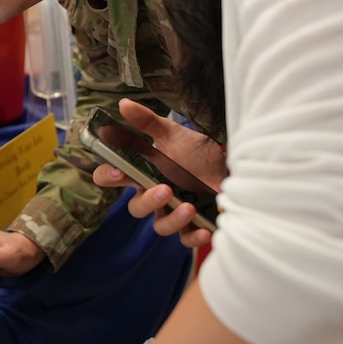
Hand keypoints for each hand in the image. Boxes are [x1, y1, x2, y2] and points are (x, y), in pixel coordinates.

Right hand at [92, 99, 224, 247]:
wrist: (233, 166)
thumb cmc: (196, 151)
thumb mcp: (172, 134)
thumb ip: (146, 123)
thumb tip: (124, 104)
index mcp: (141, 171)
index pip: (111, 178)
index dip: (109, 177)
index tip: (120, 172)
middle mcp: (152, 194)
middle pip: (135, 208)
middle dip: (147, 202)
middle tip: (164, 189)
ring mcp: (172, 211)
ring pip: (159, 226)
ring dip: (171, 220)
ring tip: (188, 207)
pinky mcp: (193, 224)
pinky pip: (186, 239)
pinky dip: (193, 237)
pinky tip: (205, 229)